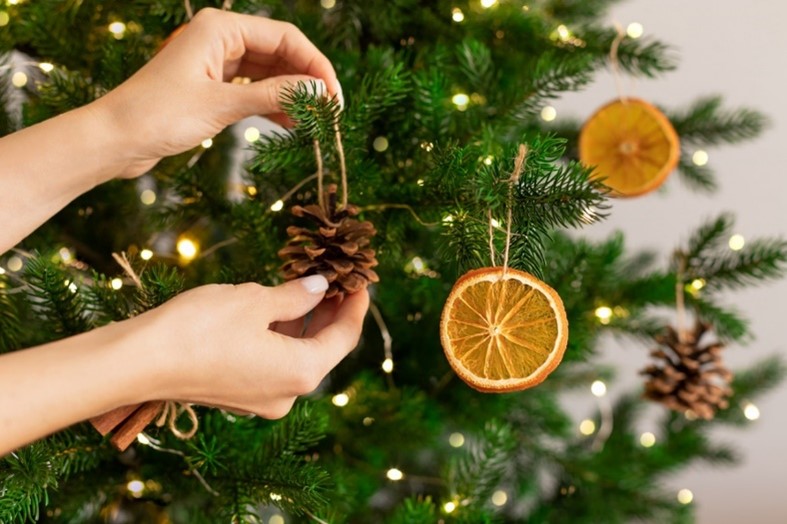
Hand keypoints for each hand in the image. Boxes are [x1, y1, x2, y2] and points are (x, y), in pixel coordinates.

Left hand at [94, 8, 341, 177]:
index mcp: (221, 28)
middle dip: (306, 81)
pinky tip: (291, 124)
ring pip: (270, 73)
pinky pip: (254, 90)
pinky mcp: (213, 87)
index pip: (286, 37)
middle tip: (330, 113)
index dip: (315, 66)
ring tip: (314, 122)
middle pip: (280, 53)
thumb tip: (319, 92)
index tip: (334, 97)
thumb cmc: (158, 115)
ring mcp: (217, 63)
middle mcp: (221, 39)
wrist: (115, 140)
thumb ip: (274, 95)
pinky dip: (273, 105)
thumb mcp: (222, 105)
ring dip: (292, 95)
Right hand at [137, 275, 367, 418]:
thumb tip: (319, 288)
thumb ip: (296, 296)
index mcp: (300, 373)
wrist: (137, 363)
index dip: (355, 306)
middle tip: (333, 277)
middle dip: (328, 312)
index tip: (360, 281)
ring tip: (306, 284)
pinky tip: (275, 307)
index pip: (344, 338)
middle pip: (321, 348)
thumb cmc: (200, 328)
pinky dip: (279, 335)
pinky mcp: (237, 395)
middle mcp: (286, 394)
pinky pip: (271, 362)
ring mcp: (260, 399)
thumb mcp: (256, 301)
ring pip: (294, 354)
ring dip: (302, 322)